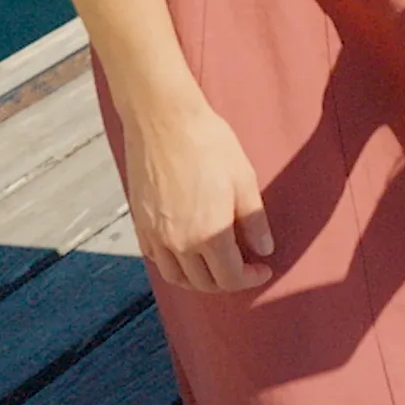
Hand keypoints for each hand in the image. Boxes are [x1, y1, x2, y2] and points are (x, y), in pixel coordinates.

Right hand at [123, 97, 274, 292]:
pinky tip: (188, 250)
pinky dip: (175, 265)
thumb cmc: (208, 143)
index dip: (250, 279)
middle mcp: (178, 243)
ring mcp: (154, 235)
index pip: (230, 278)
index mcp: (208, 234)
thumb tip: (264, 250)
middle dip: (227, 281)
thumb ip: (254, 221)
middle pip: (203, 283)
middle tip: (244, 267)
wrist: (163, 120)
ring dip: (199, 279)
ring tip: (217, 264)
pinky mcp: (140, 224)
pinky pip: (157, 259)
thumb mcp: (243, 179)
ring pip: (176, 277)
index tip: (263, 268)